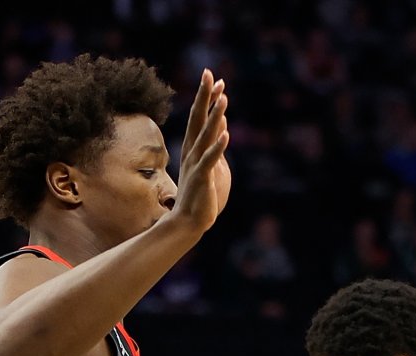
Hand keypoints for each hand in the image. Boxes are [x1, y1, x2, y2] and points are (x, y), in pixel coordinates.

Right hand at [174, 69, 231, 233]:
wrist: (189, 221)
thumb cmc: (201, 195)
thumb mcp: (212, 166)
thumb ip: (215, 144)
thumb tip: (222, 123)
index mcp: (194, 148)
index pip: (200, 118)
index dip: (208, 98)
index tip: (216, 78)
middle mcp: (193, 152)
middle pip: (198, 119)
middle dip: (205, 97)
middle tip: (209, 74)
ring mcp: (196, 164)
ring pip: (206, 136)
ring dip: (214, 117)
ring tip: (223, 99)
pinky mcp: (202, 178)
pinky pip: (210, 160)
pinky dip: (218, 147)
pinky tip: (226, 134)